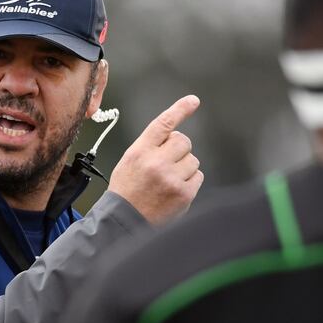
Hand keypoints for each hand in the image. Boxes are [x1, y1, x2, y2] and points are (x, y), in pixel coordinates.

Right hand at [108, 95, 203, 224]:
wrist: (124, 221)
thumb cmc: (127, 191)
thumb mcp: (129, 161)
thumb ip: (149, 146)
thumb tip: (174, 135)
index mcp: (140, 151)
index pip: (163, 124)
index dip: (180, 109)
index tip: (193, 101)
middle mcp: (156, 162)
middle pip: (183, 141)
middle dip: (179, 150)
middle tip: (167, 163)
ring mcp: (171, 178)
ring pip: (193, 160)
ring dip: (184, 167)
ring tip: (168, 181)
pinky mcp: (183, 193)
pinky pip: (198, 176)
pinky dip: (189, 182)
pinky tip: (175, 190)